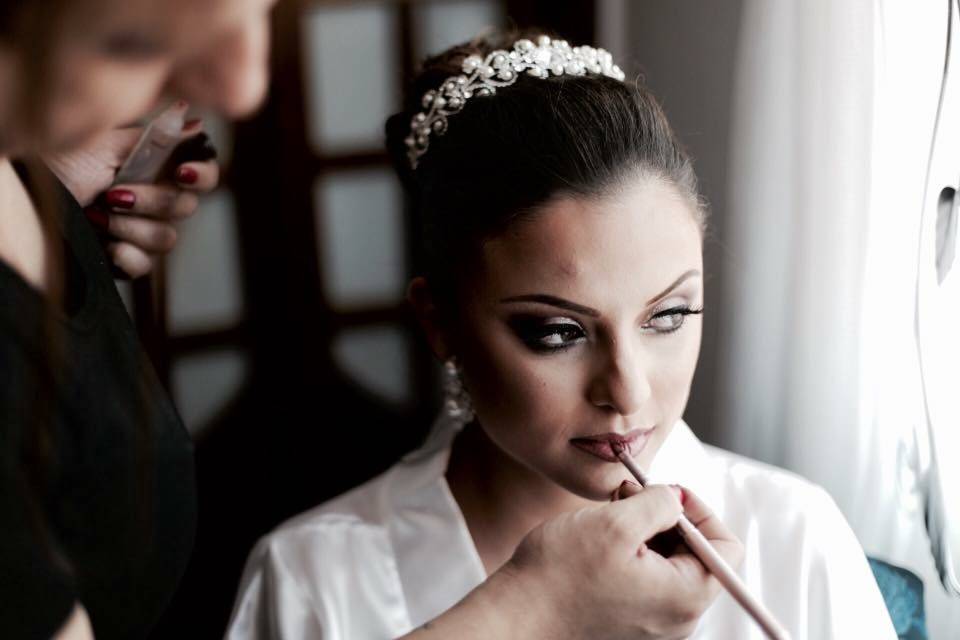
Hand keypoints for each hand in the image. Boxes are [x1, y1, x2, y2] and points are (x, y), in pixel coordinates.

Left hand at [43, 120, 218, 277]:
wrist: (24, 196)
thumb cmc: (57, 166)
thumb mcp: (104, 143)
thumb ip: (154, 136)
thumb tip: (194, 121)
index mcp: (152, 168)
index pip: (202, 173)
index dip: (203, 175)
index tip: (182, 174)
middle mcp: (151, 200)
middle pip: (187, 207)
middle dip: (153, 201)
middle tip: (114, 194)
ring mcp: (139, 231)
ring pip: (167, 238)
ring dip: (132, 227)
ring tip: (97, 215)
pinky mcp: (124, 258)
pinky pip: (145, 265)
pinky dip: (126, 254)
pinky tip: (104, 243)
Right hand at [504, 483, 742, 639]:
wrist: (516, 616)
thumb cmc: (559, 574)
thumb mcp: (616, 521)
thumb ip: (660, 503)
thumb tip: (677, 499)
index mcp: (684, 597)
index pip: (726, 548)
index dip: (700, 510)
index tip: (667, 492)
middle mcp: (677, 618)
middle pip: (699, 556)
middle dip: (670, 517)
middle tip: (632, 495)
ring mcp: (654, 624)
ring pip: (670, 564)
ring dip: (648, 531)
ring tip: (612, 512)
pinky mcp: (631, 622)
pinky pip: (649, 580)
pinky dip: (634, 552)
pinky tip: (603, 537)